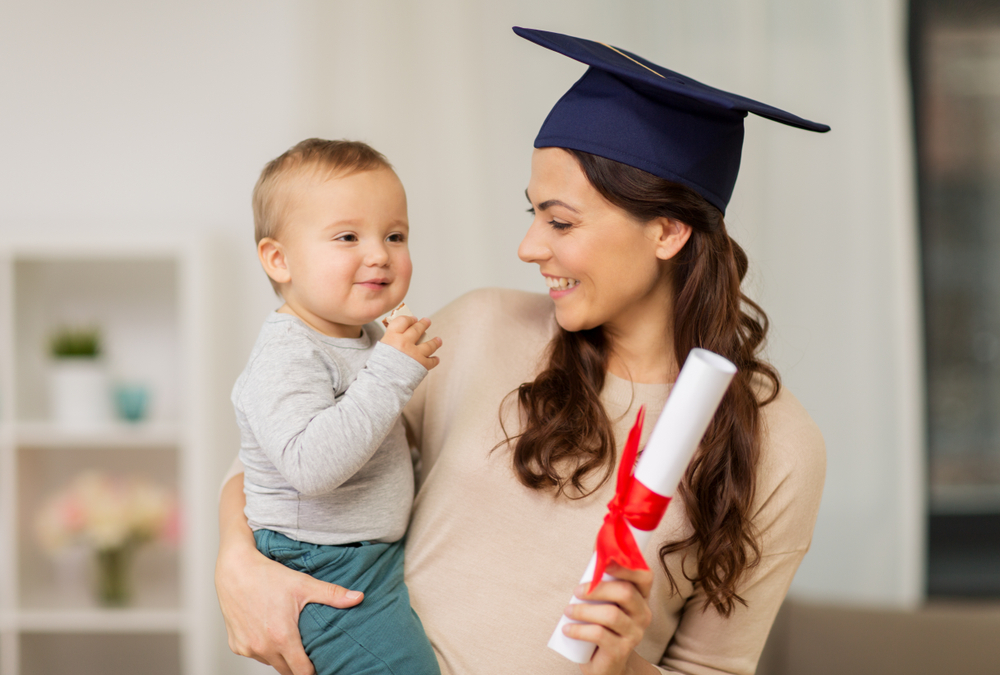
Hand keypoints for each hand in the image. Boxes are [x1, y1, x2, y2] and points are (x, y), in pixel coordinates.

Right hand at [215, 475, 363, 674]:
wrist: (235, 568)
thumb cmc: (268, 575)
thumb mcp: (304, 584)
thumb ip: (332, 595)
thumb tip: (359, 597)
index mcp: (282, 637)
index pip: (302, 671)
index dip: (314, 670)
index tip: (321, 663)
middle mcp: (262, 647)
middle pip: (286, 670)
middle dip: (298, 664)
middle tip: (308, 650)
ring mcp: (247, 647)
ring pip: (270, 662)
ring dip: (280, 656)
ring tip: (289, 638)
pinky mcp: (235, 644)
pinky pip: (254, 654)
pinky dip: (263, 649)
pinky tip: (269, 632)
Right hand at [380, 316, 441, 369]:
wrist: (383, 382)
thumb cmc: (379, 367)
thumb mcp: (381, 349)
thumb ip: (390, 341)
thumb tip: (397, 335)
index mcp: (392, 337)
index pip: (403, 321)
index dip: (409, 319)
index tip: (413, 319)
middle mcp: (405, 342)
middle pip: (417, 329)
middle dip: (423, 324)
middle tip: (427, 321)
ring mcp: (415, 353)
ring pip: (429, 344)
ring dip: (435, 342)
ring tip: (438, 340)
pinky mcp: (422, 364)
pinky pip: (431, 361)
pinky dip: (434, 360)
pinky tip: (436, 359)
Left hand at [561, 562, 656, 674]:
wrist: (606, 663)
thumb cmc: (602, 623)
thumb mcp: (604, 598)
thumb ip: (603, 576)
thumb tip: (598, 544)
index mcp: (641, 597)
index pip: (644, 576)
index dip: (626, 566)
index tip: (605, 561)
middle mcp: (643, 614)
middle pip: (625, 592)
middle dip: (597, 588)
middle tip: (577, 590)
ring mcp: (635, 634)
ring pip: (611, 615)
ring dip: (584, 610)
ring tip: (568, 611)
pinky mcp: (621, 651)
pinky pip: (599, 635)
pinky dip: (579, 629)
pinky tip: (567, 629)